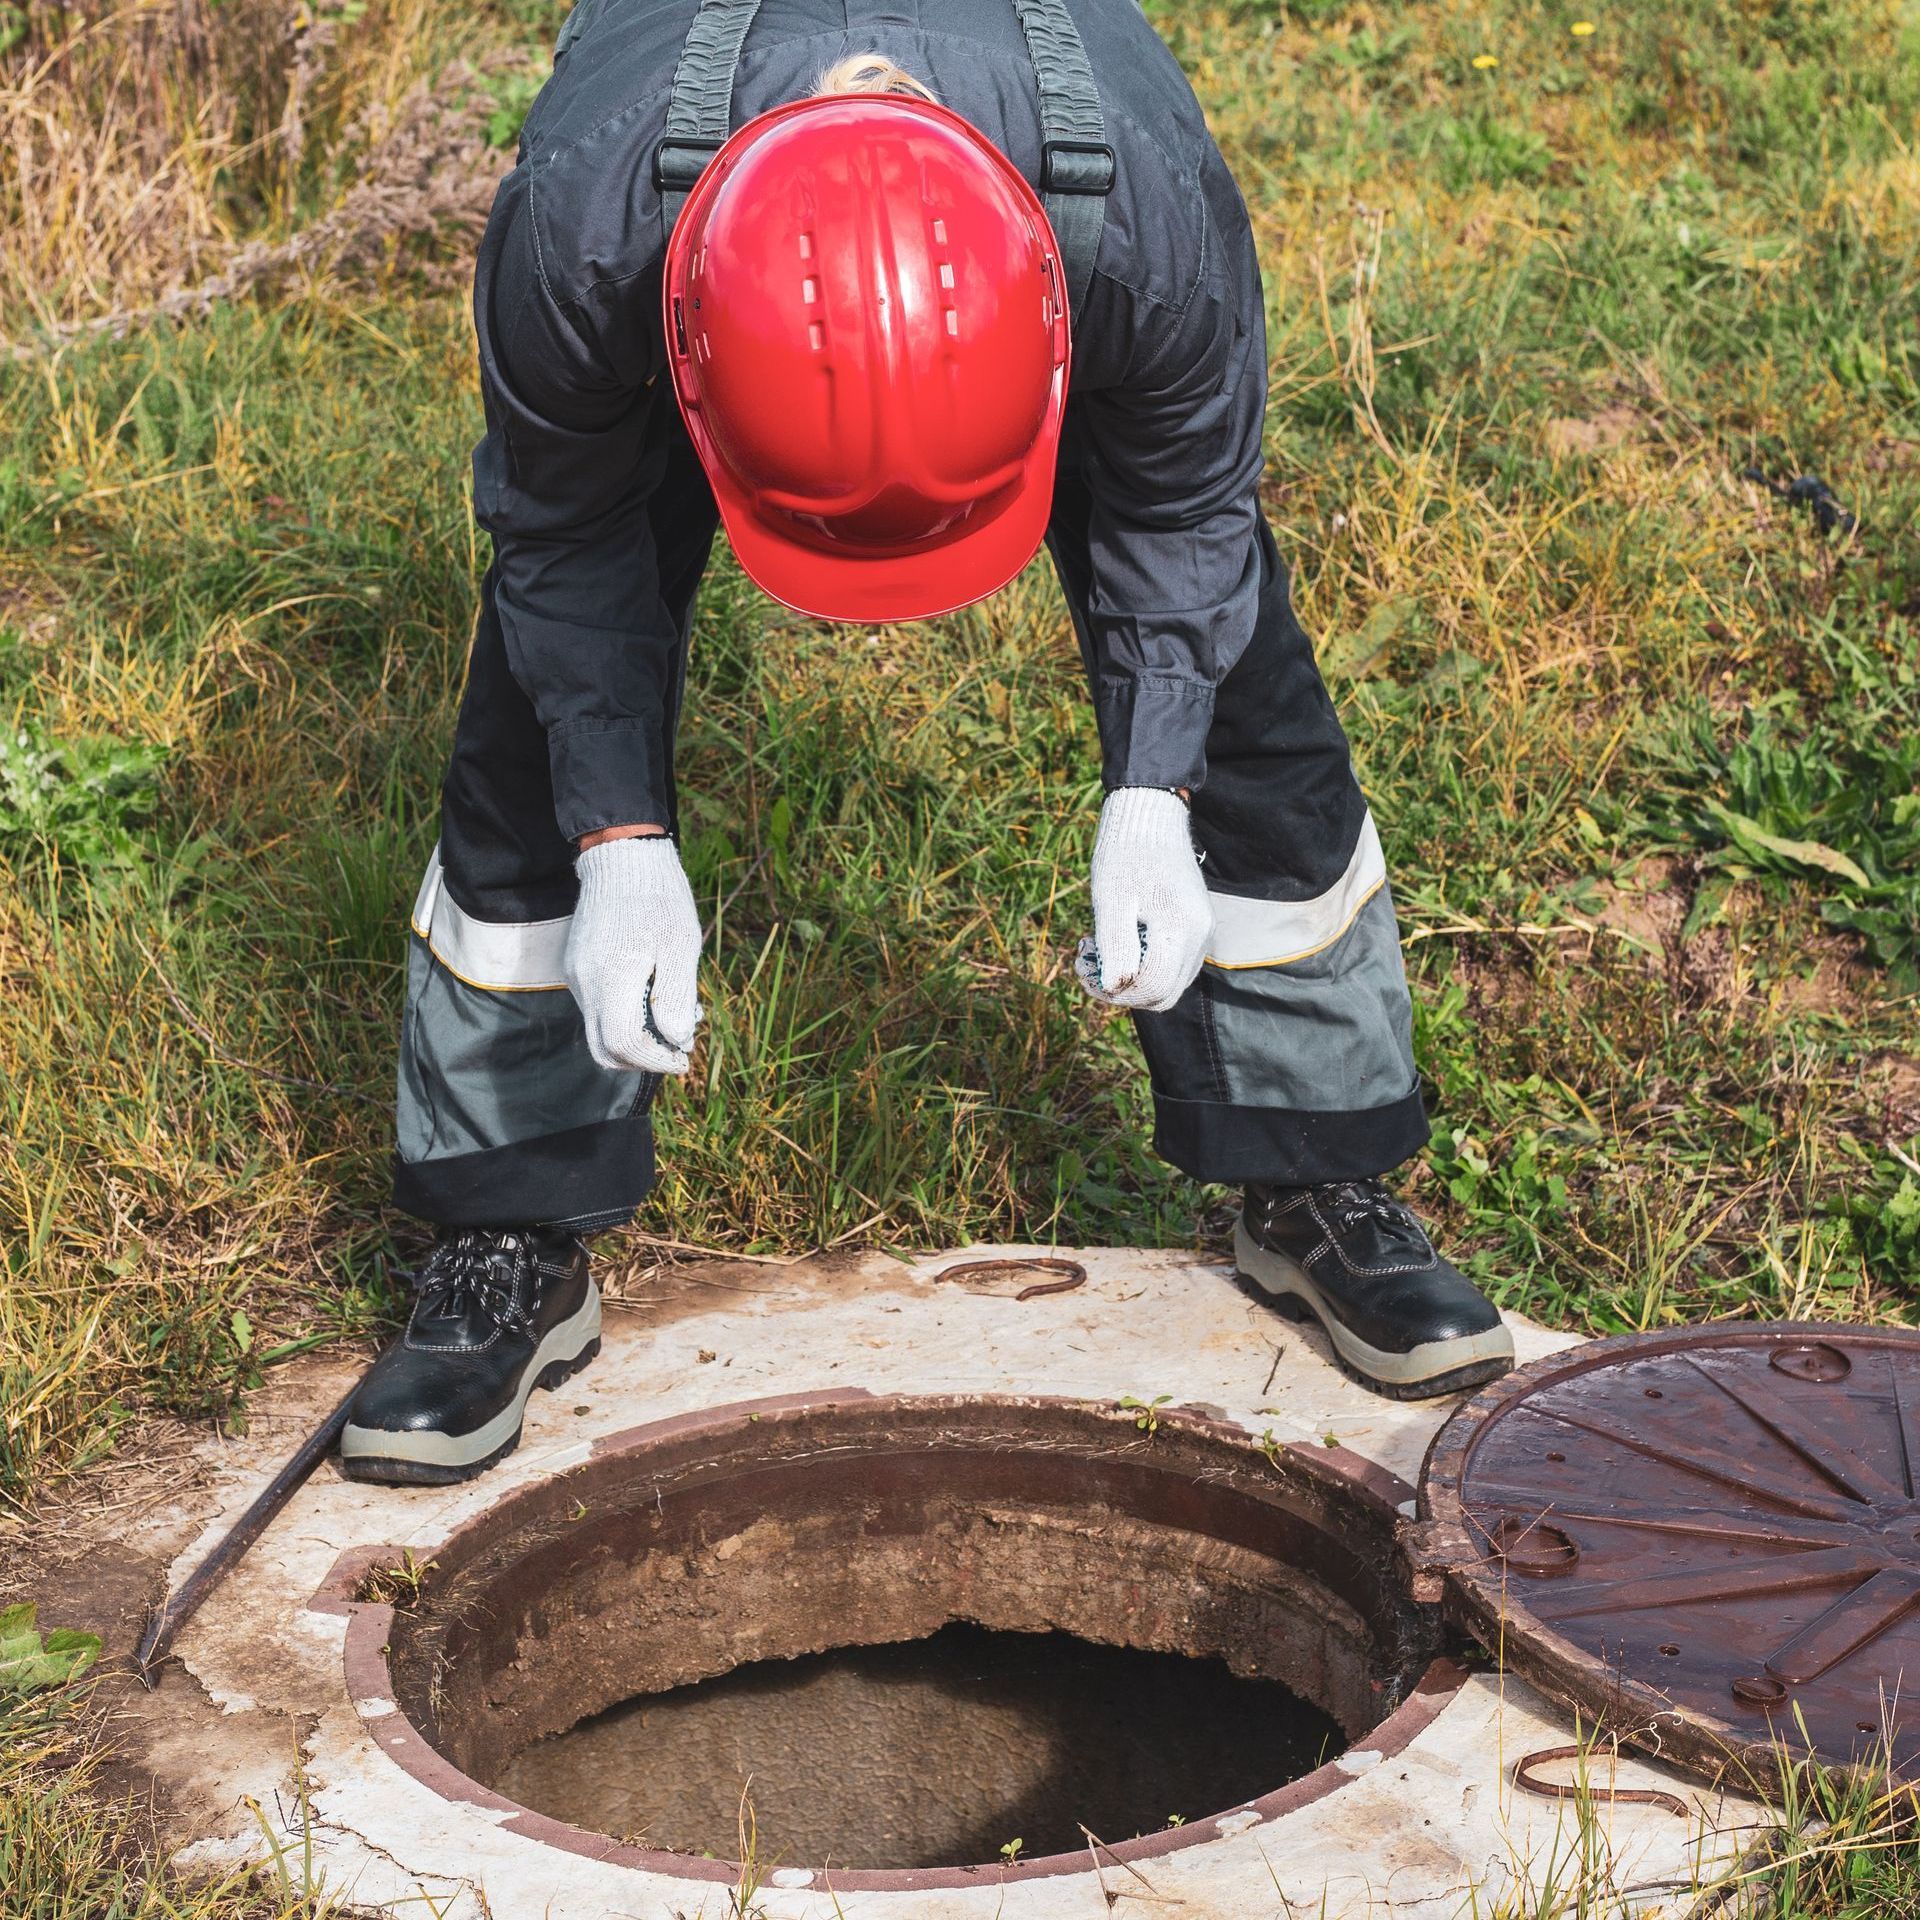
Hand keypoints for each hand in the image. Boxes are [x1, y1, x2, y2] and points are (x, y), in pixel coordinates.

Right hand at [564, 836, 702, 1072]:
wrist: (623, 857)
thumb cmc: (659, 898)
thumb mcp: (681, 945)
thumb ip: (676, 996)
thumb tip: (677, 1040)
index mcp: (611, 978)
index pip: (624, 1043)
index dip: (656, 1059)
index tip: (684, 1056)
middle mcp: (585, 983)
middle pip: (605, 1048)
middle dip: (644, 1057)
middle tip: (679, 1046)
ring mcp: (577, 976)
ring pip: (602, 1029)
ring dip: (639, 1035)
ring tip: (678, 1012)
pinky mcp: (576, 967)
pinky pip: (599, 1007)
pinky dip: (626, 1014)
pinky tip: (656, 993)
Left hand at [1074, 788, 1213, 1011]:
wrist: (1150, 818)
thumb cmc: (1124, 855)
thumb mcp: (1111, 900)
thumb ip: (1115, 947)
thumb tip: (1114, 988)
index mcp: (1181, 928)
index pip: (1153, 987)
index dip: (1115, 992)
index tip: (1085, 970)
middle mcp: (1200, 936)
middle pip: (1163, 993)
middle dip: (1121, 989)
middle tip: (1087, 963)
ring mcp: (1202, 932)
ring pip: (1168, 983)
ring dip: (1131, 979)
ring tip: (1097, 951)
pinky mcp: (1197, 927)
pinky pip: (1173, 965)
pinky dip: (1144, 965)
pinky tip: (1118, 942)